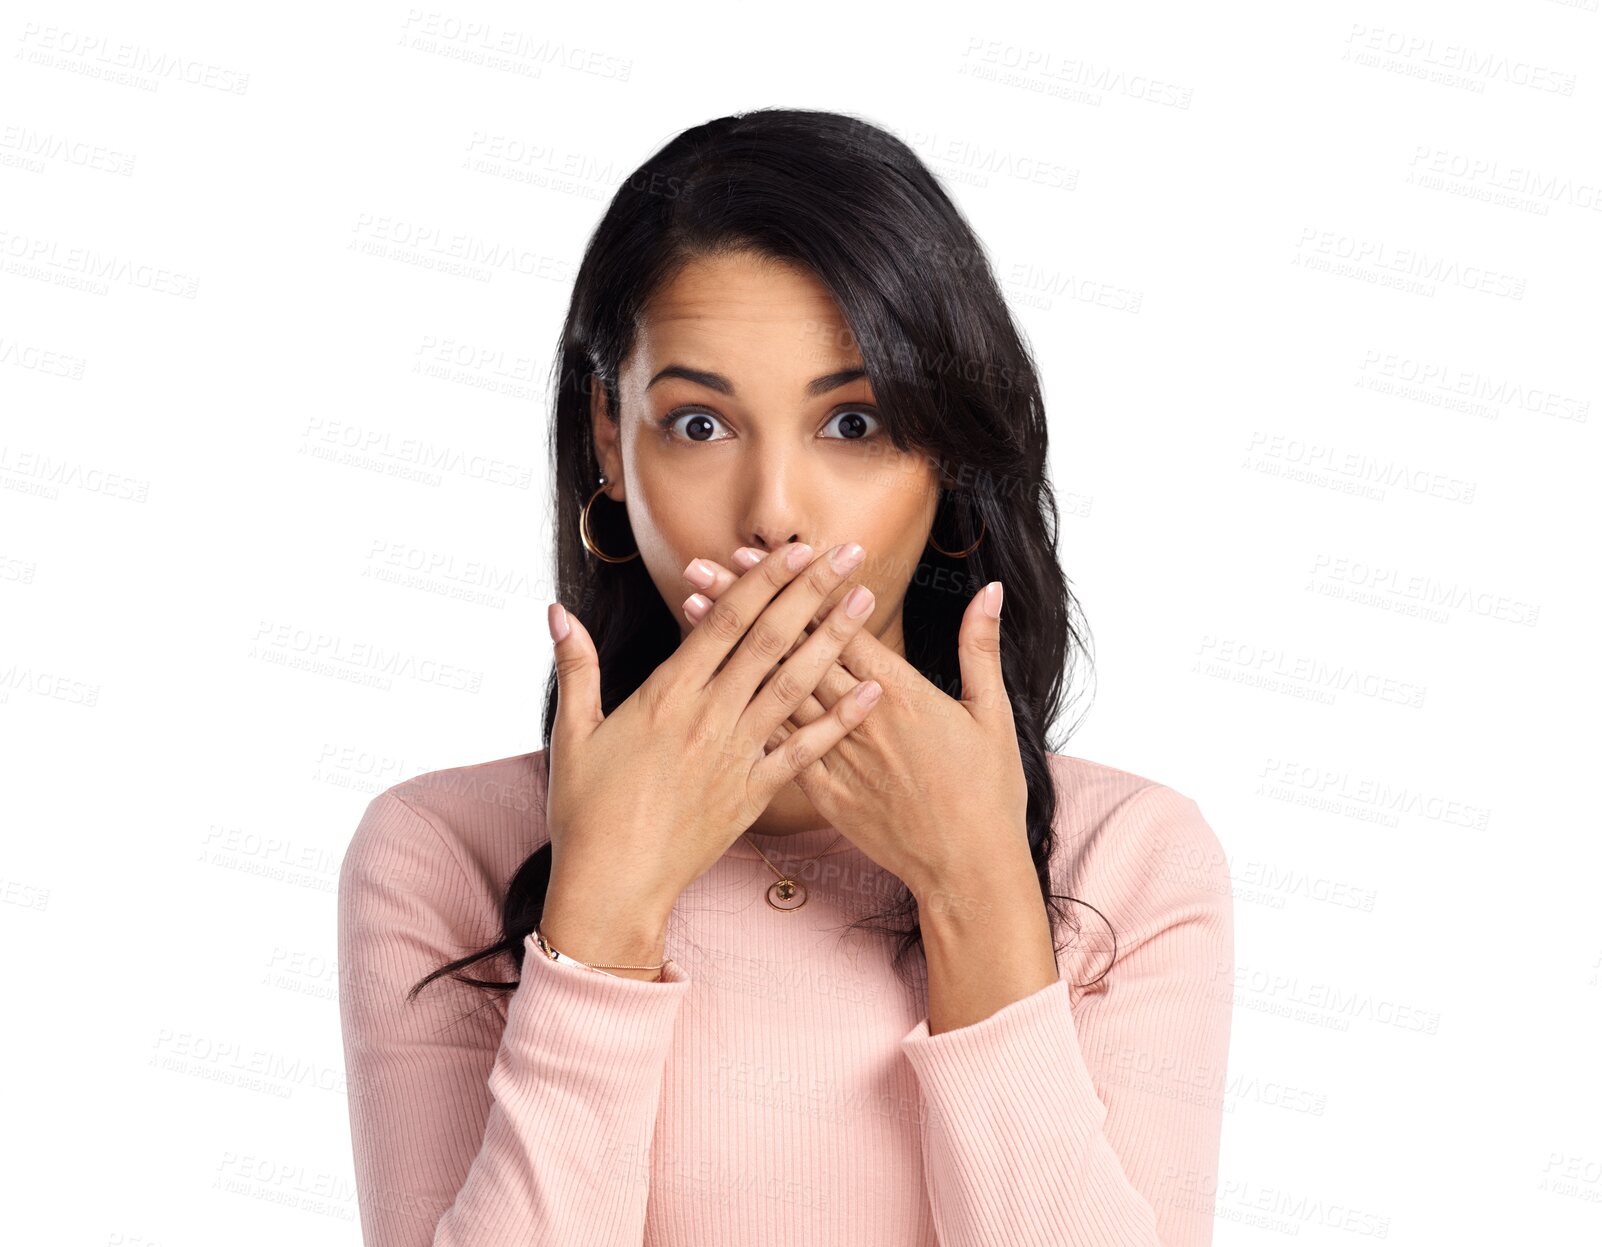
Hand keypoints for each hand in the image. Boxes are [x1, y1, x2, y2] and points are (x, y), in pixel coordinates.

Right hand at [543, 540, 884, 916]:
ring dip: (833, 640)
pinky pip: (806, 750)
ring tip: (864, 601)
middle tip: (848, 553)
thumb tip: (554, 611)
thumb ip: (574, 667)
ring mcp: (737, 754)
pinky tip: (872, 692)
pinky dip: (841, 720)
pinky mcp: (755, 793)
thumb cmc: (586, 811)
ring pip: (795, 685)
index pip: (724, 620)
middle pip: (770, 640)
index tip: (794, 549)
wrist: (611, 885)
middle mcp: (709, 717)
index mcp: (667, 694)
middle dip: (811, 591)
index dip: (763, 579)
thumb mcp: (572, 733)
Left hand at [679, 547, 1031, 901]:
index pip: (837, 625)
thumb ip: (981, 648)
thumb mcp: (993, 714)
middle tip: (705, 568)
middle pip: (793, 649)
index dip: (796, 586)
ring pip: (772, 690)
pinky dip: (743, 711)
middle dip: (747, 604)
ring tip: (694, 614)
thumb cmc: (987, 794)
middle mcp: (860, 719)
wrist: (968, 872)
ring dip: (732, 649)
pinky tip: (712, 688)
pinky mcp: (824, 792)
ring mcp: (837, 756)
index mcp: (900, 693)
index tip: (761, 555)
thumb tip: (992, 591)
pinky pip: (777, 747)